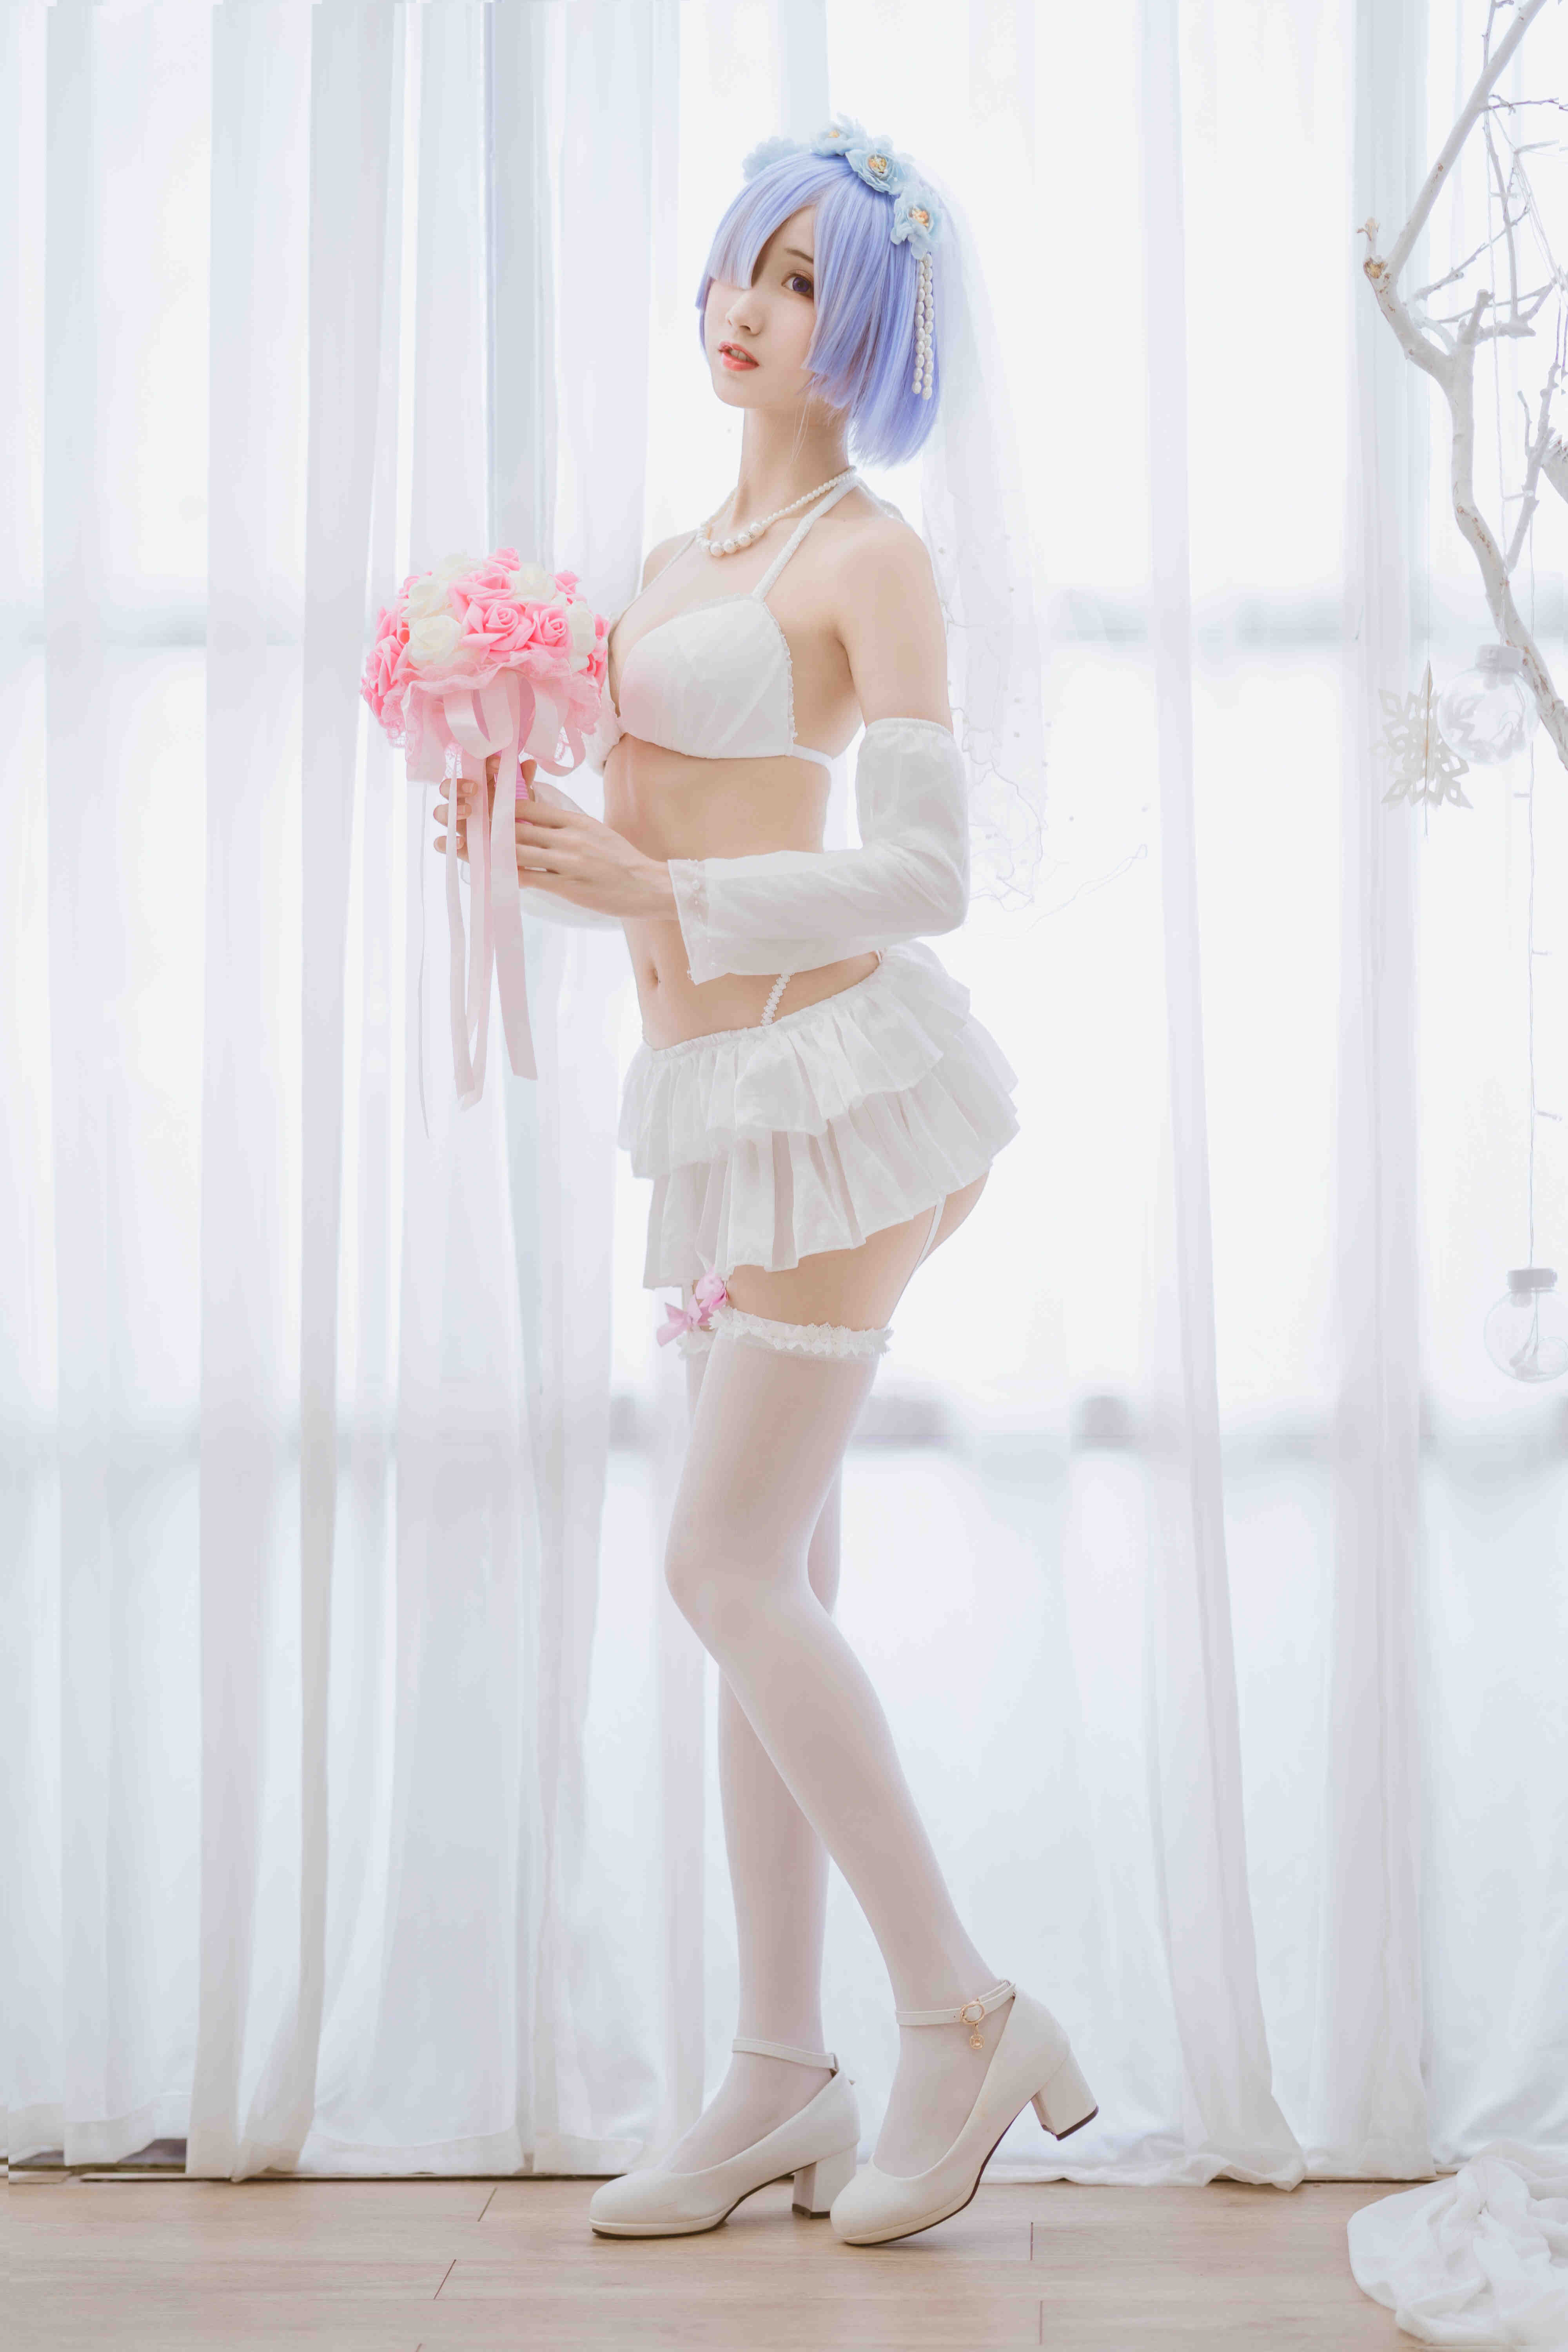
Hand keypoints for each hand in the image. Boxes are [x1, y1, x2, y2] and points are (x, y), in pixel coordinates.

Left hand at [433, 755, 676, 920]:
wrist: (649, 885)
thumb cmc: (620, 860)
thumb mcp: (592, 830)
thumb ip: (562, 823)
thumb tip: (531, 813)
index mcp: (573, 819)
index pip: (526, 806)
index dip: (495, 803)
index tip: (470, 801)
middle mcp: (568, 835)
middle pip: (515, 825)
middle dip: (481, 823)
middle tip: (450, 819)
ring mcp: (568, 860)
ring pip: (517, 850)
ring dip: (484, 849)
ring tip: (457, 847)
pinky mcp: (569, 884)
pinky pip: (530, 877)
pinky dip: (506, 874)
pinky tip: (486, 874)